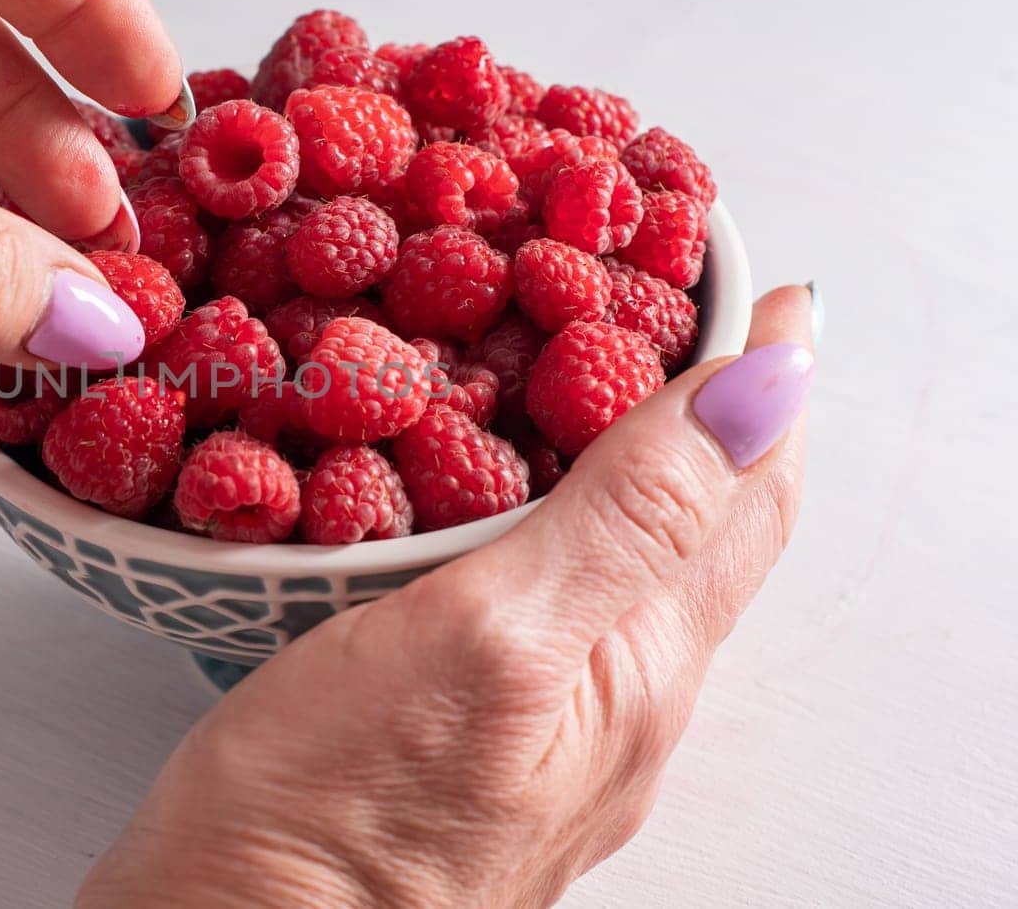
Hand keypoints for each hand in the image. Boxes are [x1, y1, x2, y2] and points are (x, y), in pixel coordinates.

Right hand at [79, 287, 815, 907]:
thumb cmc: (337, 821)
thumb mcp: (489, 640)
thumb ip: (630, 517)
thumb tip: (767, 393)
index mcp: (642, 662)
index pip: (751, 486)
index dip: (765, 377)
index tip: (765, 282)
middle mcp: (617, 695)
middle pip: (705, 521)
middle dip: (713, 404)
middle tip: (685, 302)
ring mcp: (549, 718)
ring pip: (628, 554)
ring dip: (637, 451)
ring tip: (604, 370)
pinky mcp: (474, 725)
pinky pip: (553, 592)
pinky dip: (552, 508)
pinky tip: (497, 494)